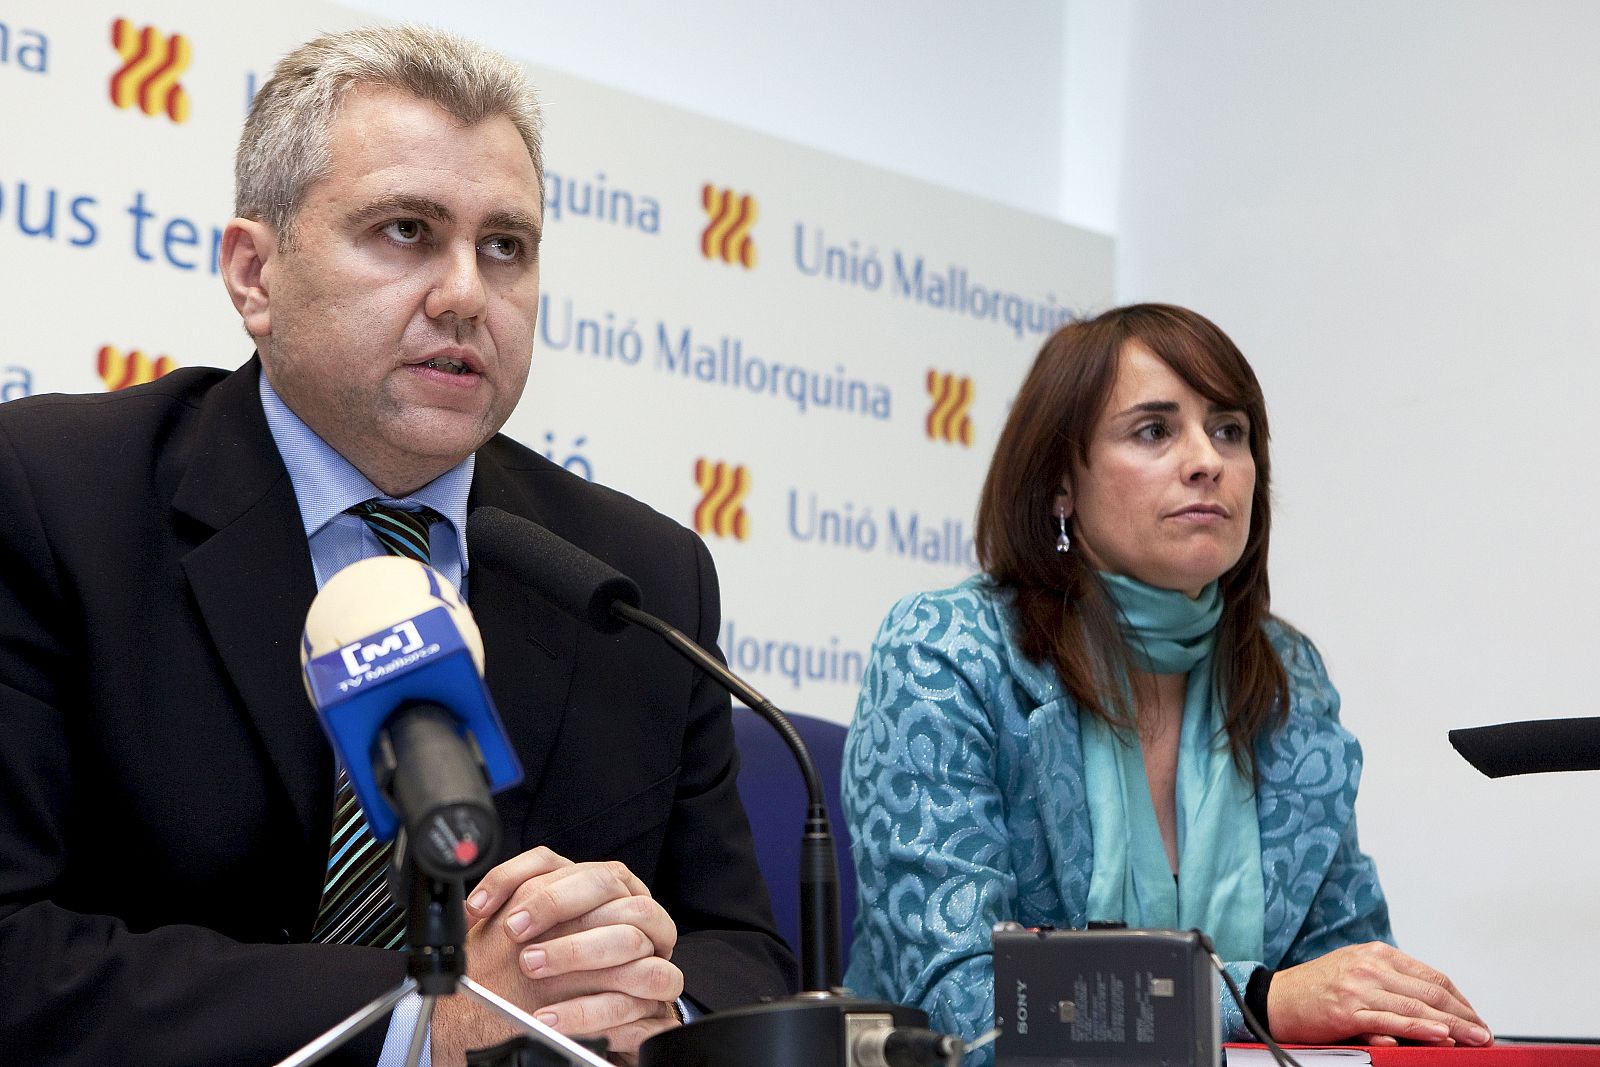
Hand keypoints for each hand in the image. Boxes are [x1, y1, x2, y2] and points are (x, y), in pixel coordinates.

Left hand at [429, 847, 682, 1065]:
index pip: (554, 862)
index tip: (482, 906)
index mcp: (595, 885)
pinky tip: (552, 1018)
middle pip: (602, 882)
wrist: (588, 1014)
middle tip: (513, 931)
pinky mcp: (662, 983)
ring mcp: (653, 941)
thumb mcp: (535, 941)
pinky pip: (641, 984)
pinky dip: (591, 1006)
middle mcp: (629, 904)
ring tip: (533, 966)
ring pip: (627, 931)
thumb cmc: (559, 975)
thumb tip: (472, 909)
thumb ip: (515, 913)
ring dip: (576, 949)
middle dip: (553, 903)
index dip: (515, 877)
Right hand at [1267, 942, 1491, 1047]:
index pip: (1431, 976)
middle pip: (1430, 990)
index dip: (1459, 999)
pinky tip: (1439, 1035)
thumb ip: (1391, 984)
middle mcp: (1370, 966)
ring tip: (1474, 1038)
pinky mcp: (1347, 1009)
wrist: (1274, 998)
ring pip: (1416, 1006)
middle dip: (1464, 1014)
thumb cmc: (1316, 989)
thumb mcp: (1356, 974)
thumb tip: (1431, 1007)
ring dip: (1452, 1024)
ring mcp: (1359, 987)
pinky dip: (1419, 1029)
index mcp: (1376, 953)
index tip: (1475, 1017)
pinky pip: (1391, 1020)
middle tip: (1485, 1032)